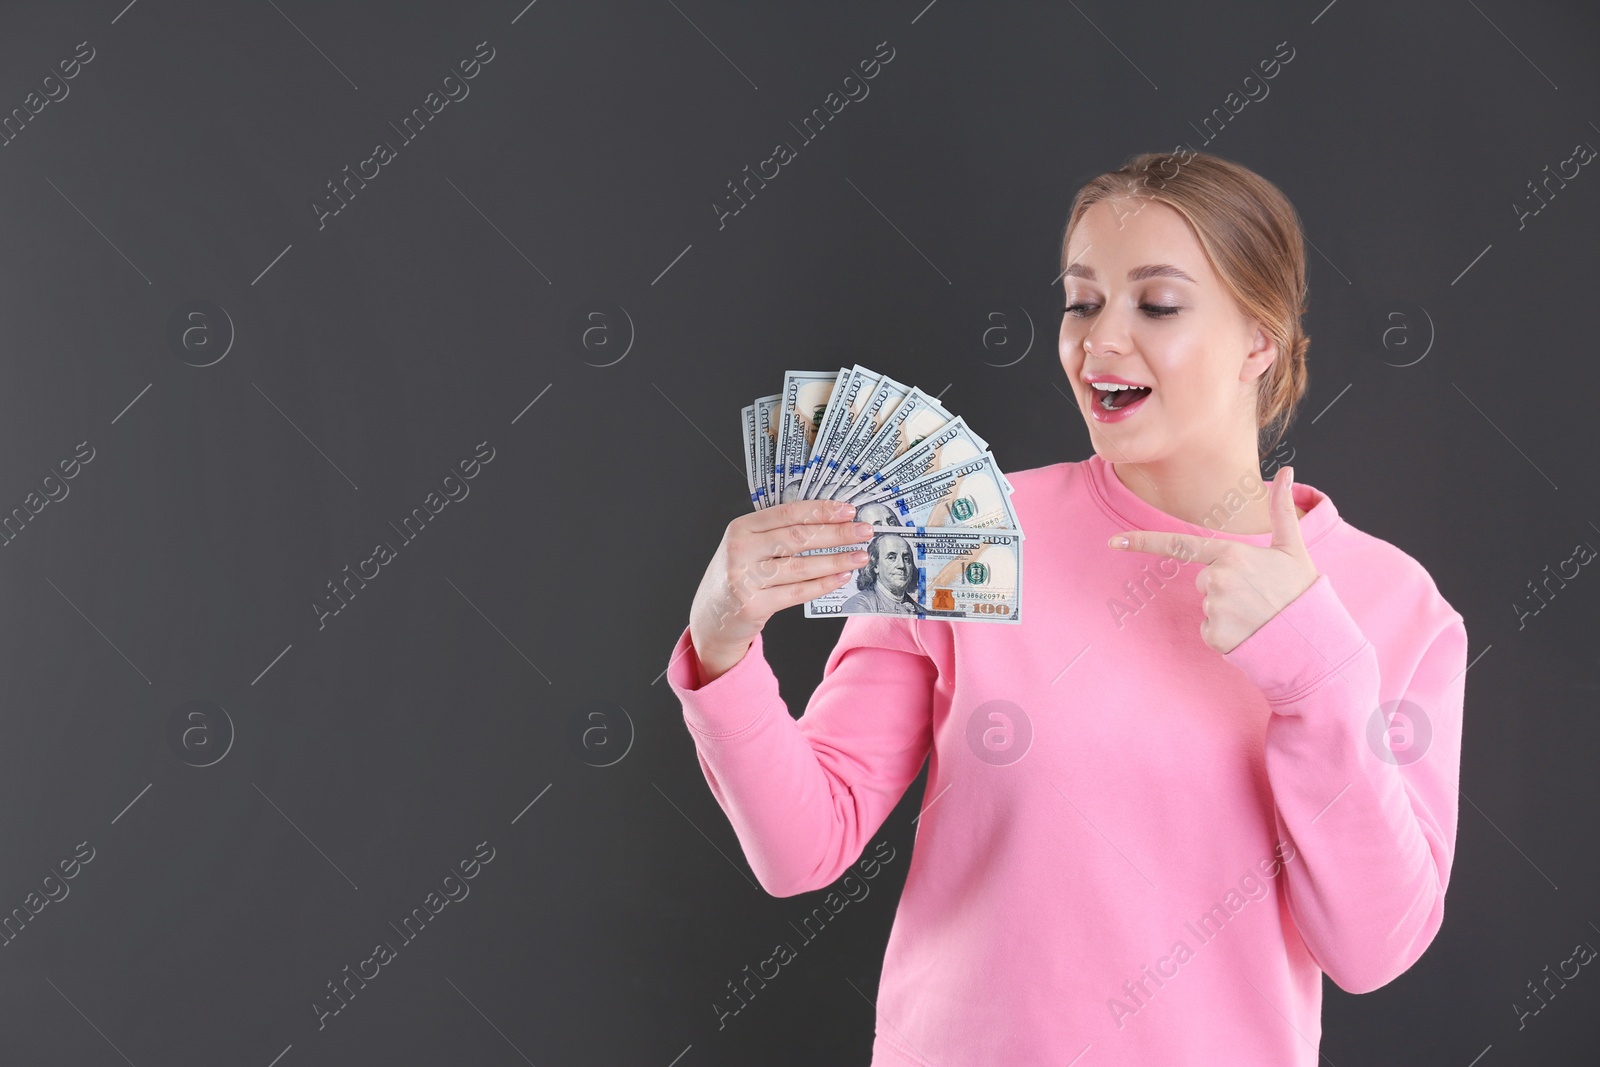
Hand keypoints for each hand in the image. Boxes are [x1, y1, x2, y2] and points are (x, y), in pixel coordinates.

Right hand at [688, 498, 873, 681]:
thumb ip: (777, 532)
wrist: (712, 616)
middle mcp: (740, 550)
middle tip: (864, 532)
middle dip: (836, 533)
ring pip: (801, 566)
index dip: (821, 511)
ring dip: (836, 560)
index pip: (787, 513)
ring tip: (860, 556)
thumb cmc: (739, 575)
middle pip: (797, 538)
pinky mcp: (754, 605)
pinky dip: (823, 584)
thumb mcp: (748, 546)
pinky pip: (797, 593)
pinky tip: (842, 577)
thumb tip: (829, 521)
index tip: (849, 510)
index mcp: (741, 528)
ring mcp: (745, 579)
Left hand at [1106, 465, 1318, 654]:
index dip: (1143, 542)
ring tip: (1257, 615)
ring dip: (1227, 611)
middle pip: (1203, 579)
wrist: (1314, 642)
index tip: (1113, 541)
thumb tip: (1286, 470)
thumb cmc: (1302, 592)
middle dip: (1224, 588)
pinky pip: (1209, 630)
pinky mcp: (1214, 635)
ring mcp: (1214, 608)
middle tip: (1258, 597)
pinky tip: (1249, 633)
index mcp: (1231, 554)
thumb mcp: (1293, 548)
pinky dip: (1226, 634)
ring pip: (1207, 605)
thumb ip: (1282, 509)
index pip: (1179, 545)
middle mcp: (1217, 579)